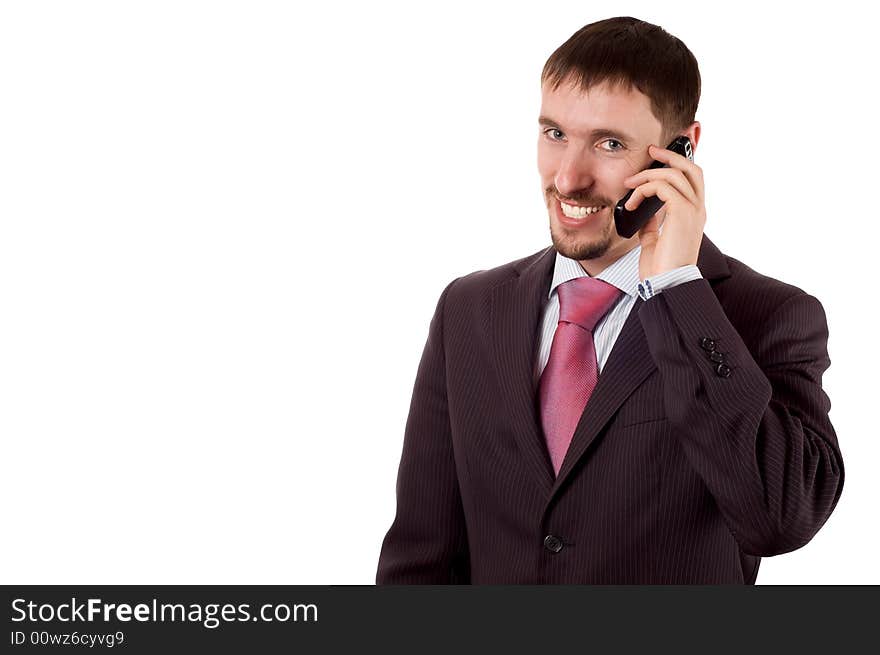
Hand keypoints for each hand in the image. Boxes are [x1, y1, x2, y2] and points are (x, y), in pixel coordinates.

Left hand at [623, 144, 705, 279]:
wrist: (666, 285)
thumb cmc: (660, 269)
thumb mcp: (654, 242)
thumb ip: (652, 225)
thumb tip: (645, 212)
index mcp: (694, 215)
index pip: (693, 179)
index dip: (678, 163)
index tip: (657, 156)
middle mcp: (698, 209)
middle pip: (691, 168)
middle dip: (670, 155)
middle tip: (650, 150)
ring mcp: (693, 210)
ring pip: (675, 173)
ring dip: (648, 174)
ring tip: (629, 184)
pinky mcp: (682, 213)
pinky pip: (663, 186)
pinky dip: (644, 189)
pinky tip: (632, 202)